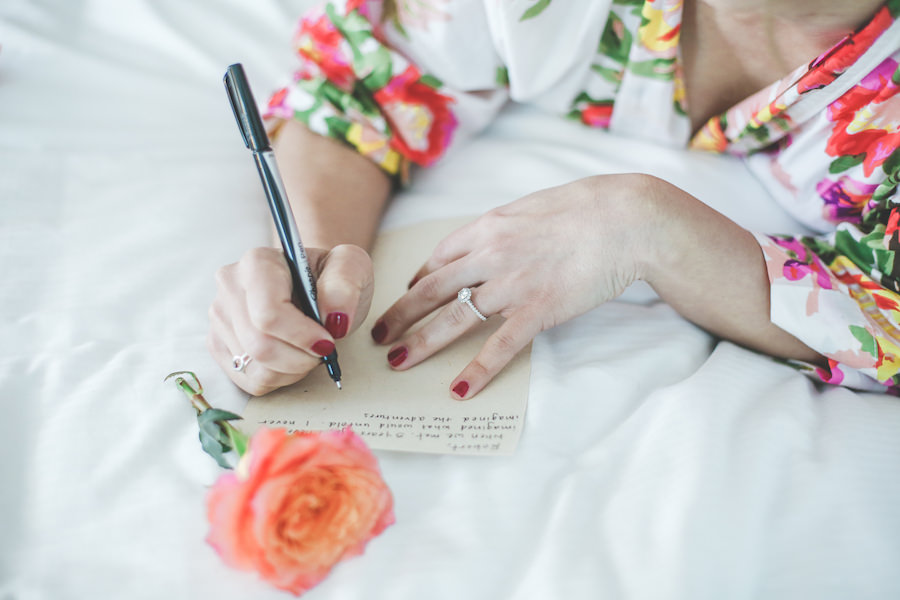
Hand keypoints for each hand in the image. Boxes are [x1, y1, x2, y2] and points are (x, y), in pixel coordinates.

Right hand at [208, 244, 373, 394]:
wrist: (315, 285)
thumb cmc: (330, 278)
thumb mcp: (352, 267)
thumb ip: (345, 285)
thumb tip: (333, 319)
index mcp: (258, 262)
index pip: (268, 314)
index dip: (302, 336)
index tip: (327, 342)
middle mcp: (230, 286)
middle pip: (260, 346)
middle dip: (301, 358)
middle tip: (323, 348)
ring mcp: (220, 317)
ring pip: (256, 368)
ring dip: (293, 369)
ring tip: (307, 349)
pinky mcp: (218, 344)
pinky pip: (249, 380)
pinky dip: (279, 378)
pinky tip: (290, 357)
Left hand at [371, 174, 657, 398]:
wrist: (627, 219)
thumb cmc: (587, 208)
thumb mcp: (533, 207)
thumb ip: (505, 227)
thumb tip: (492, 239)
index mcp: (488, 227)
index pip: (439, 257)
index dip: (418, 279)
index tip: (409, 294)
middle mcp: (490, 255)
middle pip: (431, 290)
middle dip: (400, 315)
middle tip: (379, 335)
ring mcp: (511, 285)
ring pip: (453, 319)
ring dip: (421, 343)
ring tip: (397, 362)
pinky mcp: (538, 310)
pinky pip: (499, 346)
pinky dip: (477, 370)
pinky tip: (459, 389)